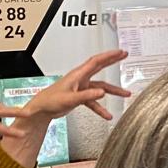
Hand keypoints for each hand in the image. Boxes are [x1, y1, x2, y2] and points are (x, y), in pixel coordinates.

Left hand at [17, 51, 131, 122]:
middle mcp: (81, 78)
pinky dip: (101, 107)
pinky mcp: (80, 96)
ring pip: (101, 87)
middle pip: (100, 67)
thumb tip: (102, 93)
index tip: (120, 53)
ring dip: (113, 91)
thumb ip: (87, 96)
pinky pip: (94, 101)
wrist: (42, 109)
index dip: (109, 56)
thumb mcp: (70, 99)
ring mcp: (81, 87)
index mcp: (78, 75)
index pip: (96, 61)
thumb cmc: (50, 100)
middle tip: (124, 55)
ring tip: (125, 94)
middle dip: (112, 61)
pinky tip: (107, 114)